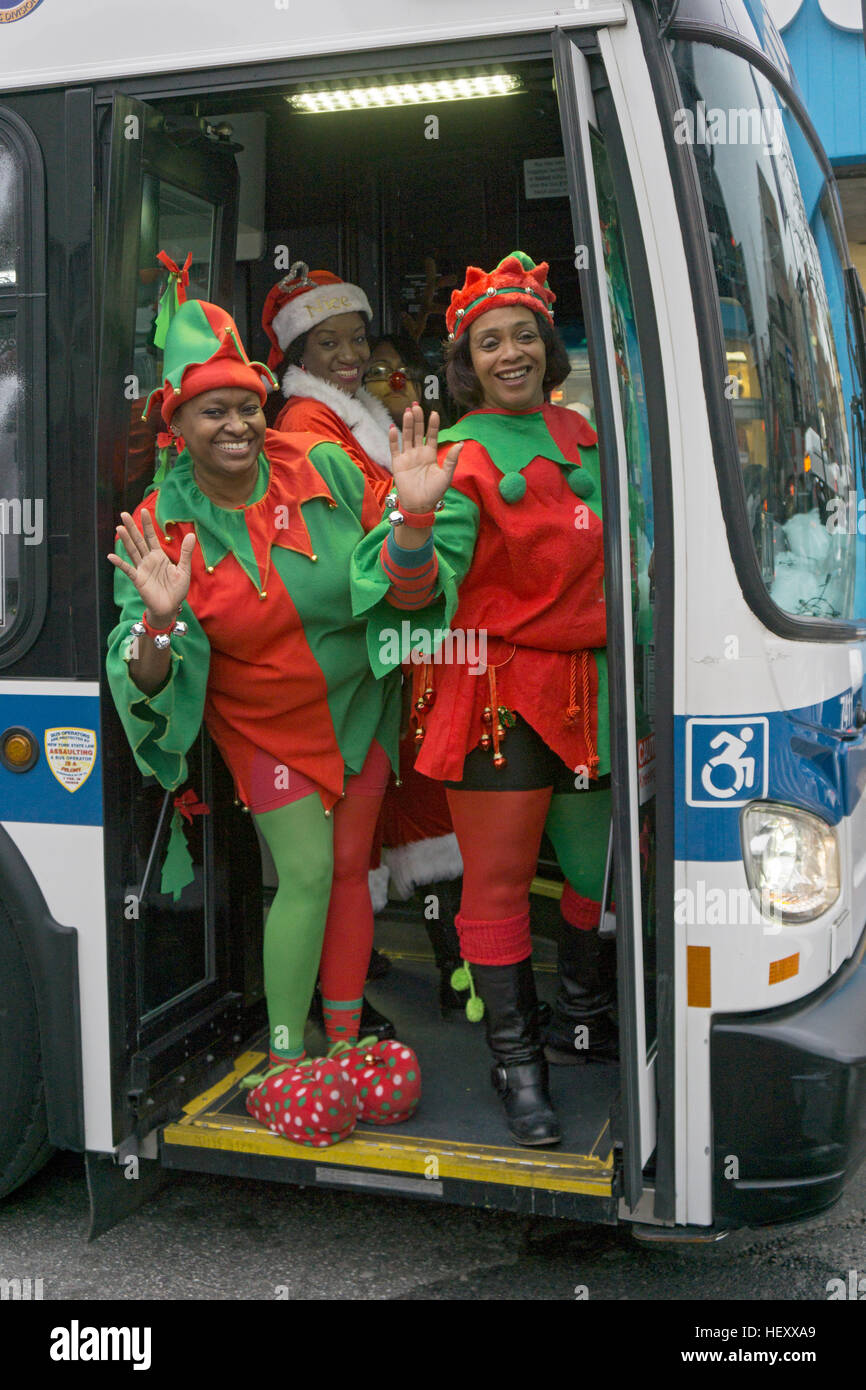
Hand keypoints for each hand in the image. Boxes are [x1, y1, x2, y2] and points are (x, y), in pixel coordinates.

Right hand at [108, 509, 195, 623]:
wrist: (170, 608)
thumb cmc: (177, 590)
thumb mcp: (184, 569)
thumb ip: (186, 553)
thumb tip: (192, 534)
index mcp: (159, 556)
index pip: (151, 537)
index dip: (147, 525)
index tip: (144, 511)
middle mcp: (148, 560)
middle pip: (138, 541)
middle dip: (132, 527)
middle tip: (124, 514)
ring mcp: (142, 569)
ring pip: (132, 551)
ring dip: (126, 540)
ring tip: (119, 527)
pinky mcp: (138, 580)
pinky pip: (128, 570)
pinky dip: (119, 563)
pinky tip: (111, 556)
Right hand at [388, 404, 461, 513]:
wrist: (420, 506)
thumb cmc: (434, 492)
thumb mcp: (446, 475)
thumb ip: (451, 459)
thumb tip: (460, 444)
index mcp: (430, 454)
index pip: (431, 435)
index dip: (432, 424)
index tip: (434, 413)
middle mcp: (418, 453)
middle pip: (417, 432)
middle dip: (417, 419)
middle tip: (416, 405)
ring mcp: (407, 457)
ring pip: (406, 437)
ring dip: (407, 424)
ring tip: (408, 412)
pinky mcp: (397, 463)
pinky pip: (394, 448)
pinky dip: (393, 439)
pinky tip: (393, 428)